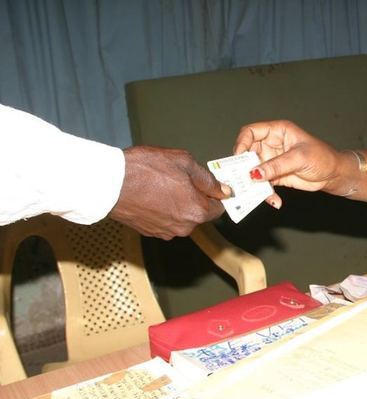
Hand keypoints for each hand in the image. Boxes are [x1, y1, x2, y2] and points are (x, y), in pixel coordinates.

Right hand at [110, 146, 229, 239]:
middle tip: (179, 179)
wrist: (108, 183)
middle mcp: (184, 227)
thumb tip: (222, 190)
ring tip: (161, 185)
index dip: (214, 195)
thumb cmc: (144, 170)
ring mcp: (165, 231)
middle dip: (194, 197)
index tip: (207, 185)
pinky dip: (162, 209)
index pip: (219, 209)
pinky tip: (151, 194)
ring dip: (177, 204)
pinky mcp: (149, 231)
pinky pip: (164, 220)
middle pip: (199, 213)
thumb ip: (207, 179)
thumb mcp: (184, 162)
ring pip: (181, 217)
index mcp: (197, 211)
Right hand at [234, 120, 341, 207]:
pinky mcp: (275, 176)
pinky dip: (265, 193)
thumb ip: (276, 165)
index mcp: (277, 131)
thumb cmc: (322, 157)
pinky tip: (274, 200)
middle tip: (242, 179)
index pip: (251, 132)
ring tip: (256, 194)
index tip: (239, 157)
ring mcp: (272, 161)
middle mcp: (272, 145)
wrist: (334, 174)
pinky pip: (263, 184)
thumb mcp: (299, 158)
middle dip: (243, 166)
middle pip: (248, 152)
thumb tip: (255, 173)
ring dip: (253, 183)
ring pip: (253, 171)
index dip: (241, 142)